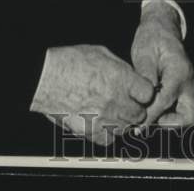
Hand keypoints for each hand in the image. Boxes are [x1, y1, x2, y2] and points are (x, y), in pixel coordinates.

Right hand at [30, 44, 155, 144]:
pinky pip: (108, 140)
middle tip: (127, 103)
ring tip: (113, 112)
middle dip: (136, 109)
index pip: (148, 94)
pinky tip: (102, 123)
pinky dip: (108, 134)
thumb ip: (122, 69)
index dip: (145, 93)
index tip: (140, 92)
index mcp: (121, 78)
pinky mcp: (89, 130)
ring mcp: (102, 117)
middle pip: (139, 114)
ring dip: (123, 122)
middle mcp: (115, 99)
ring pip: (126, 128)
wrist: (45, 76)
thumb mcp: (102, 53)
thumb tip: (132, 77)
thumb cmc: (70, 61)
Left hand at [131, 2, 193, 127]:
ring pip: (186, 117)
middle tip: (148, 123)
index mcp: (179, 72)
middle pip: (189, 117)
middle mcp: (188, 84)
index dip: (150, 113)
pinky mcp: (182, 92)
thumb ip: (145, 75)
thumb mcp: (145, 53)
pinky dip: (166, 117)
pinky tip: (149, 112)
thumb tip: (143, 98)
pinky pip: (179, 112)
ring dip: (168, 123)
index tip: (136, 122)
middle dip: (169, 125)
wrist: (162, 29)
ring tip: (147, 119)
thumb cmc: (153, 38)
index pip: (166, 100)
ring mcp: (187, 89)